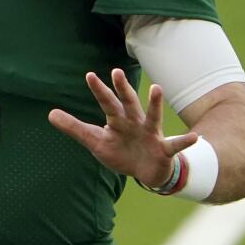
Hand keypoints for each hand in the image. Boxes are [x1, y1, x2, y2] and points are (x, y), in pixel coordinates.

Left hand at [49, 68, 198, 188]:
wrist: (147, 172)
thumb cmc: (121, 152)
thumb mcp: (95, 141)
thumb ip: (74, 128)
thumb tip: (50, 114)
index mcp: (118, 120)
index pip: (106, 103)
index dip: (99, 90)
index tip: (89, 75)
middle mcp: (135, 122)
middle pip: (127, 103)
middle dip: (122, 89)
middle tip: (116, 72)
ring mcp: (150, 134)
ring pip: (152, 117)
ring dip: (155, 103)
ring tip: (157, 88)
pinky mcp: (164, 149)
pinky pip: (175, 145)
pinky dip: (185, 142)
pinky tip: (195, 138)